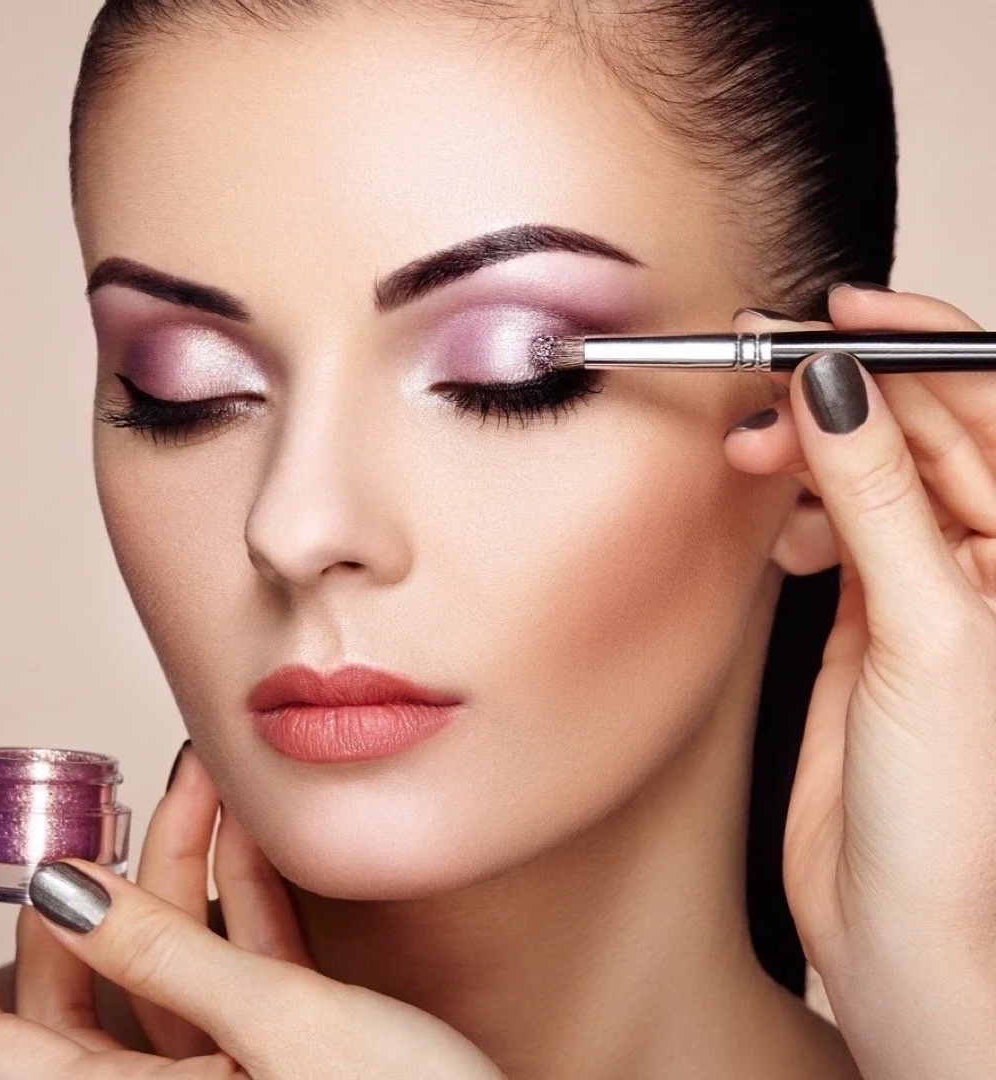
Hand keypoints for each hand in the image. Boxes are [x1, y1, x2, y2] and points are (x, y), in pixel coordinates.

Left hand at [0, 744, 506, 1078]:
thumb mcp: (288, 1031)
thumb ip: (172, 960)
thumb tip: (64, 893)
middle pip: (81, 980)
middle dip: (97, 872)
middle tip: (108, 795)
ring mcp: (222, 1075)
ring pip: (164, 961)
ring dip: (182, 866)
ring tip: (203, 780)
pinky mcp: (278, 1052)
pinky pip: (234, 966)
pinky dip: (238, 898)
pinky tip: (248, 832)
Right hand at [724, 286, 995, 1077]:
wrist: (898, 923)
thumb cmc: (953, 806)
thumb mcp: (923, 625)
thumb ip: (875, 500)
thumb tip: (833, 388)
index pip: (982, 409)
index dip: (912, 350)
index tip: (834, 316)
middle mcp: (984, 559)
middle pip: (914, 435)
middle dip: (839, 400)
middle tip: (760, 386)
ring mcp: (923, 587)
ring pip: (863, 478)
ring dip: (807, 454)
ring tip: (752, 458)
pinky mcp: (865, 617)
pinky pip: (832, 529)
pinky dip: (797, 512)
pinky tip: (776, 525)